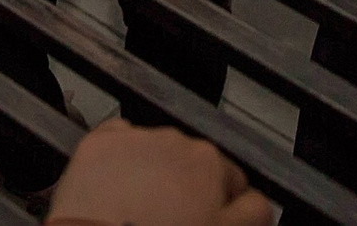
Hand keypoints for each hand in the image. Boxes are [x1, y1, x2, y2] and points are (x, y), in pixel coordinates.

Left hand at [45, 118, 272, 225]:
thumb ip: (254, 211)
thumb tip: (258, 200)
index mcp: (210, 161)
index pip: (230, 177)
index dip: (221, 204)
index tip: (209, 218)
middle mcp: (173, 140)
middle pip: (189, 163)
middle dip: (185, 187)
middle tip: (172, 220)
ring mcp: (134, 139)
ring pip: (152, 153)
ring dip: (151, 174)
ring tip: (141, 211)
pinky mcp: (99, 143)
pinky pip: (115, 145)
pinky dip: (117, 163)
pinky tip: (116, 190)